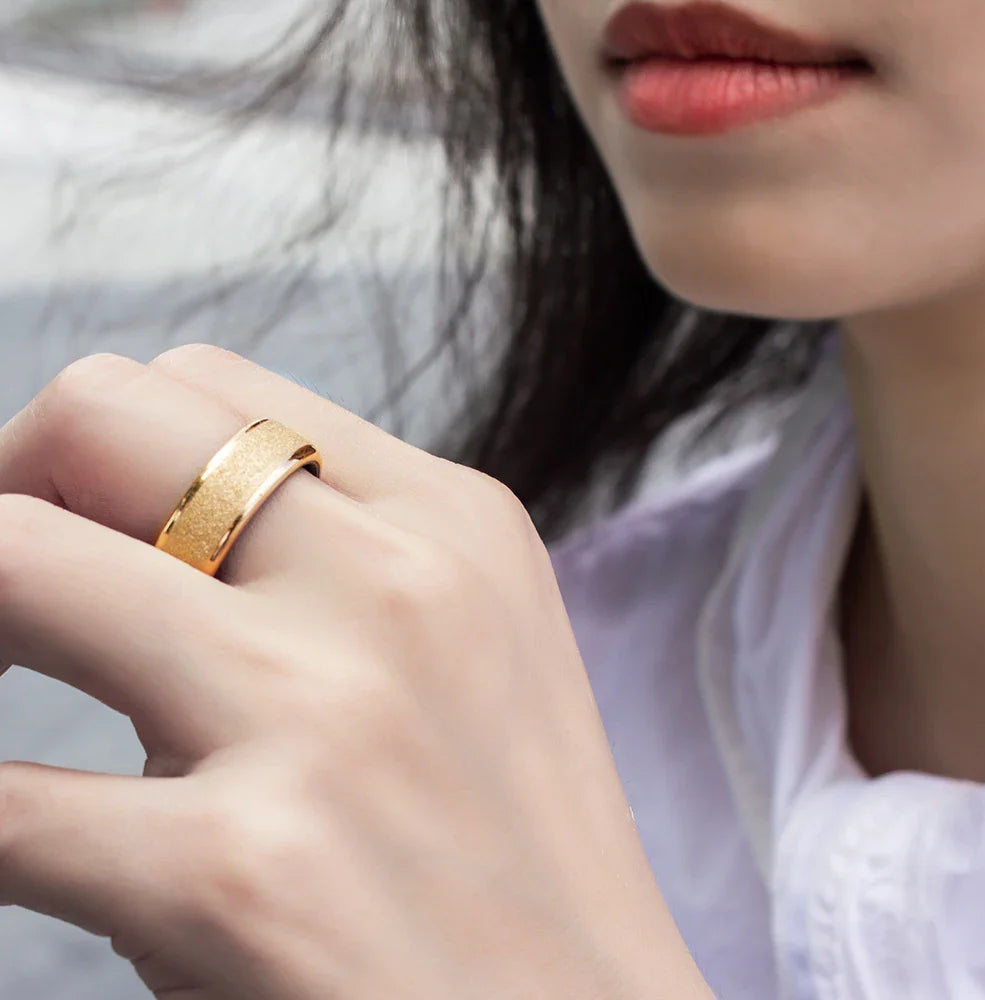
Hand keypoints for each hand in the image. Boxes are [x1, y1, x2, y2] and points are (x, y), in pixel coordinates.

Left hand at [0, 345, 711, 999]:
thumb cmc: (506, 855)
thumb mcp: (463, 650)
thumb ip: (331, 559)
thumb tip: (128, 529)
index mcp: (453, 522)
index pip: (207, 384)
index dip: (102, 449)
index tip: (74, 534)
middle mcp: (397, 582)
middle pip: (101, 417)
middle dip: (10, 492)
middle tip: (10, 610)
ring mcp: (321, 711)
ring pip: (12, 560)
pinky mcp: (240, 874)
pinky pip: (0, 801)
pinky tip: (19, 839)